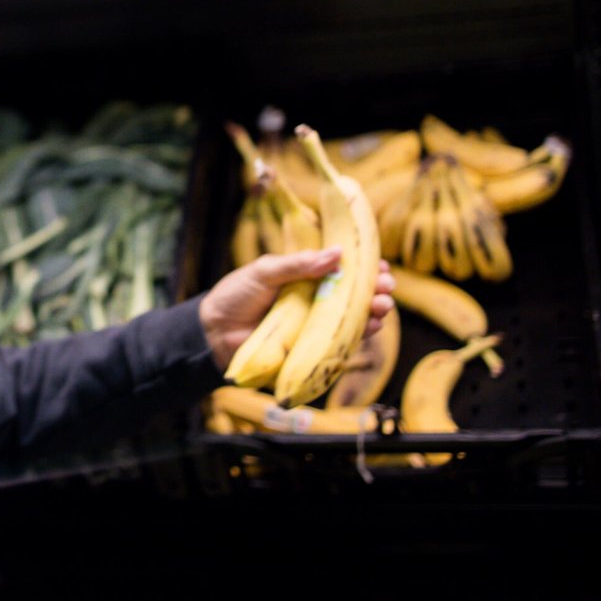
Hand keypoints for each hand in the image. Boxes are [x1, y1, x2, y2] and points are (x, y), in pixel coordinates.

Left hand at [198, 248, 396, 371]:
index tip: (380, 265)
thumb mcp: (265, 271)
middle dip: (376, 289)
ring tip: (381, 306)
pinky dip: (360, 334)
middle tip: (385, 286)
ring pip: (354, 317)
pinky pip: (342, 341)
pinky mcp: (313, 347)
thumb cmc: (237, 295)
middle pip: (356, 293)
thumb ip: (297, 264)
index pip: (344, 269)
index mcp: (307, 276)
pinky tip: (371, 326)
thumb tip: (336, 253)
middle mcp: (317, 299)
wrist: (215, 331)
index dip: (365, 267)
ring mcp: (316, 324)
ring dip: (374, 311)